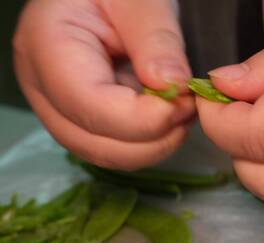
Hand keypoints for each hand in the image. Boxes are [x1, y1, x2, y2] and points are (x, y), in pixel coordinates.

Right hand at [13, 0, 194, 169]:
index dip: (138, 118)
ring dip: (153, 144)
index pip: (86, 103)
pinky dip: (149, 141)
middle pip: (92, 140)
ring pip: (105, 153)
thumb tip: (172, 87)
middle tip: (190, 108)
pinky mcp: (82, 118)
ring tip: (183, 111)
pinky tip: (170, 116)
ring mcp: (60, 107)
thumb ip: (155, 38)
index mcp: (47, 45)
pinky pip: (114, 147)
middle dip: (151, 137)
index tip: (183, 104)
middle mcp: (43, 86)